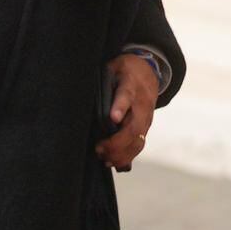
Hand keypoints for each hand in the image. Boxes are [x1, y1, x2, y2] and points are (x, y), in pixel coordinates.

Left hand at [97, 51, 161, 170]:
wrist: (149, 72)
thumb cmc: (125, 70)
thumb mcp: (113, 66)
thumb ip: (102, 79)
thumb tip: (81, 92)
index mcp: (131, 85)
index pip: (126, 96)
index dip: (120, 107)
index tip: (112, 118)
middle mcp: (141, 104)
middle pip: (134, 127)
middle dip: (117, 142)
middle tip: (99, 149)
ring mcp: (146, 118)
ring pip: (138, 140)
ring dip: (121, 153)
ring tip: (105, 159)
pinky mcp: (146, 127)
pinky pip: (139, 144)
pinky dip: (127, 156)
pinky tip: (115, 162)